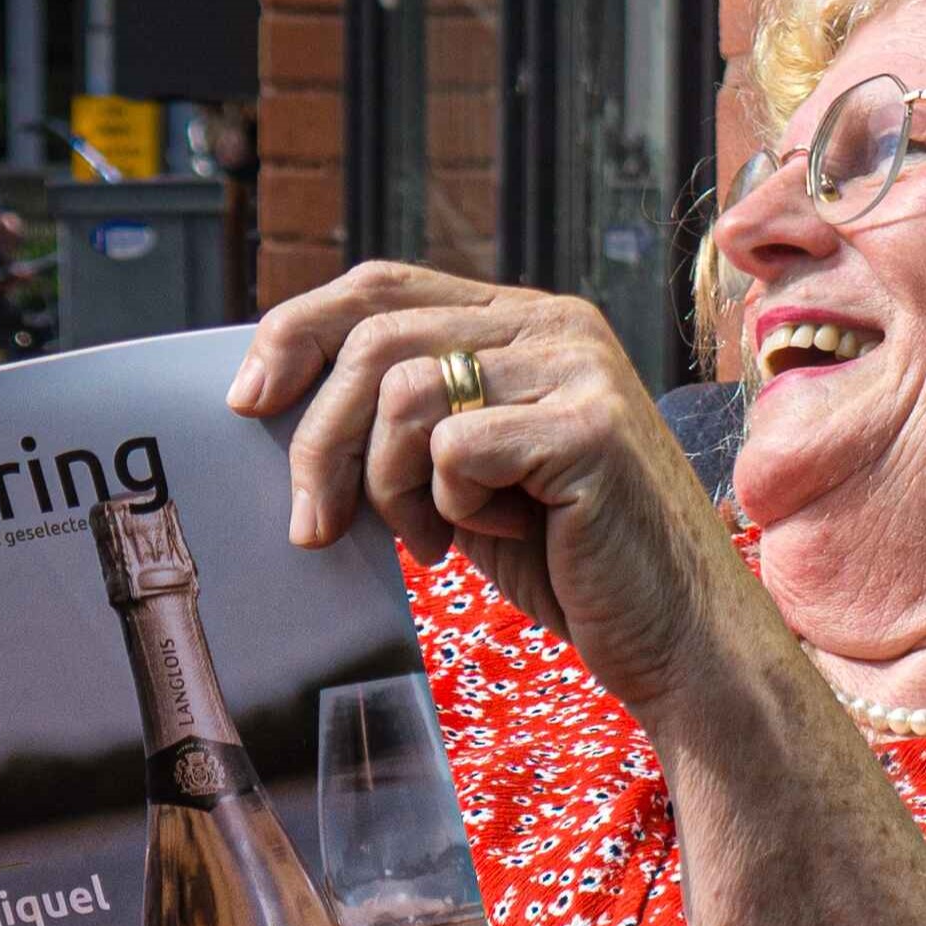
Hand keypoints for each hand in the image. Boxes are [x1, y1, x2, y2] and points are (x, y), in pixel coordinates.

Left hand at [226, 262, 763, 732]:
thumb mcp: (467, 478)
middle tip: (314, 525)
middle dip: (319, 441)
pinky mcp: (589, 429)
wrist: (677, 638)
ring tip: (431, 541)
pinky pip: (454, 448)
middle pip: (375, 340)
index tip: (247, 402)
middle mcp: (556, 324)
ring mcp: (579, 369)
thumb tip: (276, 405)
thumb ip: (405, 424)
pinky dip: (452, 508)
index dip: (298, 331)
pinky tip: (500, 538)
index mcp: (526, 321)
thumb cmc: (568, 563)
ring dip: (389, 486)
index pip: (381, 287)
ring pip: (403, 393)